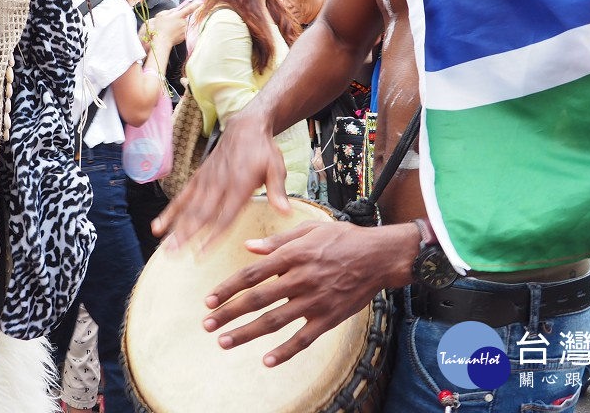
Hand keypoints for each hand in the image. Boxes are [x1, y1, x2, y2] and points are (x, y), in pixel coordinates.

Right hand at [142, 0, 199, 45]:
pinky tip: (171, 34)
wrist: (161, 41)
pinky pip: (182, 32)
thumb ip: (169, 11)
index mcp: (178, 16)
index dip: (195, 5)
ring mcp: (184, 30)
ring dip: (178, 25)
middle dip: (179, 19)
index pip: (189, 9)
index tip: (200, 2)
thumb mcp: (161, 15)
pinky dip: (178, 32)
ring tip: (169, 29)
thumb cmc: (160, 28)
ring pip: (183, 25)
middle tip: (170, 22)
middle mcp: (183, 22)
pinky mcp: (184, 36)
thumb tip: (174, 11)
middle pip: (184, 18)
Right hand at [152, 106, 288, 249]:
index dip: (212, 235)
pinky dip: (170, 211)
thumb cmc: (263, 150)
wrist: (245, 127)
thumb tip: (286, 212)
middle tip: (174, 253)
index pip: (224, 216)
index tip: (201, 252)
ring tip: (166, 246)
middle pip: (200, 214)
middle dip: (186, 235)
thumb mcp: (276, 167)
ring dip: (176, 227)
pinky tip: (159, 226)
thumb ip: (278, 191)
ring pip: (189, 208)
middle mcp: (219, 184)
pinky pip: (182, 196)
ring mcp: (206, 180)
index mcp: (239, 185)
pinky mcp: (199, 177)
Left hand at [202, 221, 416, 366]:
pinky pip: (304, 339)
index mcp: (293, 255)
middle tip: (207, 324)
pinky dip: (285, 352)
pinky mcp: (329, 318)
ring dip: (247, 333)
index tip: (209, 300)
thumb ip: (278, 241)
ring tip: (224, 342)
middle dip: (229, 313)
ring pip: (274, 321)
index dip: (228, 288)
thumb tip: (249, 247)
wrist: (381, 256)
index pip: (252, 274)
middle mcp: (300, 279)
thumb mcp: (310, 229)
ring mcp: (315, 301)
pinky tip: (266, 360)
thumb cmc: (344, 239)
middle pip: (257, 299)